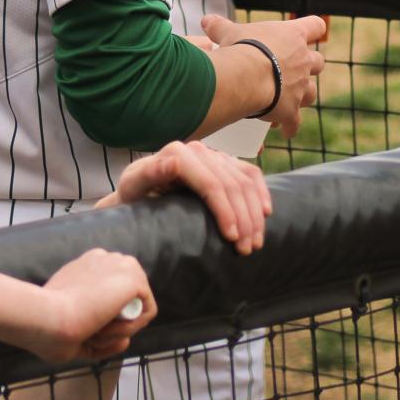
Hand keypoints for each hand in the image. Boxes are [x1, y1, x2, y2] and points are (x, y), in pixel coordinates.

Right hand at [18, 249, 155, 364]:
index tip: (84, 331)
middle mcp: (107, 260)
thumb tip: (125, 343)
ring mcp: (121, 267)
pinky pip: (147, 312)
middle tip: (89, 334)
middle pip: (125, 300)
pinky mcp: (134, 279)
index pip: (110, 292)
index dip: (103, 319)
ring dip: (119, 329)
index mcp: (89, 264)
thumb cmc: (47, 327)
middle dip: (112, 325)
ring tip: (94, 332)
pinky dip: (130, 328)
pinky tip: (107, 329)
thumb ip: (97, 333)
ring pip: (136, 307)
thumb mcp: (70, 326)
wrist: (45, 317)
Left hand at [100, 140, 273, 256]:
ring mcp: (214, 155)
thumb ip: (151, 174)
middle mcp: (199, 150)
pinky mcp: (225, 162)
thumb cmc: (133, 196)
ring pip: (245, 181)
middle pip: (232, 185)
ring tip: (255, 242)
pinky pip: (251, 174)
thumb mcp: (134, 187)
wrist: (139, 192)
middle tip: (247, 249)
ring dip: (255, 214)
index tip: (232, 239)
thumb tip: (173, 163)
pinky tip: (266, 213)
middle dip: (244, 219)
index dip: (226, 211)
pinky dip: (261, 193)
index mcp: (178, 153)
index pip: (212, 184)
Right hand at [202, 13, 327, 138]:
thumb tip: (207, 21)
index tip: (306, 33)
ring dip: (302, 95)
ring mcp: (300, 87)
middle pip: (318, 62)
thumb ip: (220, 26)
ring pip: (311, 92)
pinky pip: (295, 122)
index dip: (312, 29)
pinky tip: (283, 129)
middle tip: (292, 70)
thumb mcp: (228, 33)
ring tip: (287, 99)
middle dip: (309, 66)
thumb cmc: (241, 48)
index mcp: (293, 36)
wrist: (245, 77)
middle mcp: (303, 61)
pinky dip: (290, 126)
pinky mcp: (292, 111)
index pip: (315, 26)